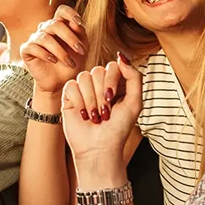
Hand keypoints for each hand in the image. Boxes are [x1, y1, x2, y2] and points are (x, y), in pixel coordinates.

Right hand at [20, 5, 87, 94]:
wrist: (62, 82)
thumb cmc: (72, 64)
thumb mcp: (81, 49)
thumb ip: (80, 34)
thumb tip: (76, 23)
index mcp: (59, 25)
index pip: (62, 11)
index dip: (70, 14)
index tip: (80, 23)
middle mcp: (45, 29)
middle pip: (55, 24)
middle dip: (70, 38)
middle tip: (81, 51)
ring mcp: (34, 39)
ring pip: (45, 38)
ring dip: (60, 51)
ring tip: (69, 63)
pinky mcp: (26, 50)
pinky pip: (32, 47)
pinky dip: (45, 54)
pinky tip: (53, 61)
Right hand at [61, 54, 140, 181]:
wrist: (99, 148)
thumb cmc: (118, 128)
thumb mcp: (135, 102)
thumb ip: (134, 76)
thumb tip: (121, 56)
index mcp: (116, 83)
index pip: (112, 66)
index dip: (112, 80)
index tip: (112, 98)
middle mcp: (99, 84)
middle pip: (97, 71)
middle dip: (101, 94)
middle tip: (104, 112)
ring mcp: (84, 89)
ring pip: (84, 78)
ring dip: (91, 101)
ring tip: (95, 117)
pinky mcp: (69, 97)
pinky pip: (71, 86)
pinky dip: (79, 102)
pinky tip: (83, 115)